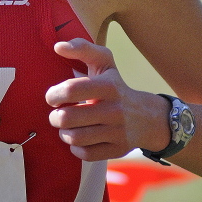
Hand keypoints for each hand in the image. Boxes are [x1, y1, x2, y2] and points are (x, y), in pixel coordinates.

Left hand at [46, 38, 170, 160]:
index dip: (53, 95)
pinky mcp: (118, 149)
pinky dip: (76, 149)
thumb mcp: (105, 63)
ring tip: (67, 127)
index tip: (53, 97)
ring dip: (64, 134)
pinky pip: (85, 154)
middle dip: (55, 117)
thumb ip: (82, 48)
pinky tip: (79, 140)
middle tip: (57, 115)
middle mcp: (115, 110)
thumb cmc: (115, 86)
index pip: (71, 90)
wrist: (148, 117)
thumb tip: (57, 46)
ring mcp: (118, 132)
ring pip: (74, 138)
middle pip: (67, 118)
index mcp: (109, 86)